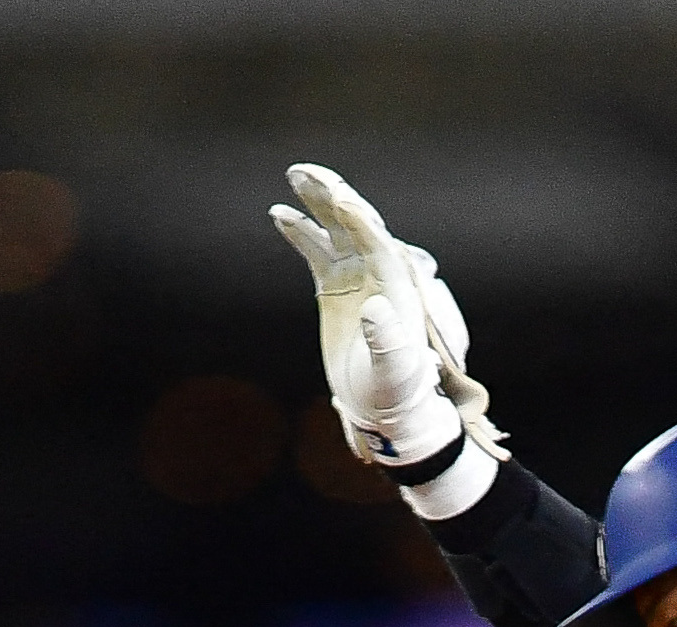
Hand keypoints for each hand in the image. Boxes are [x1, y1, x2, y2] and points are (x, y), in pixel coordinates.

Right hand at [268, 163, 483, 477]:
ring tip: (295, 176)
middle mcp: (377, 272)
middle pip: (355, 223)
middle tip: (308, 173)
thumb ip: (387, 339)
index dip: (359, 221)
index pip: (377, 242)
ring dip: (316, 203)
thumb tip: (374, 308)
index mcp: (396, 285)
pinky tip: (280, 214)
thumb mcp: (394, 367)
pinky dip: (300, 232)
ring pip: (334, 229)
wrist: (386, 403)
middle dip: (334, 196)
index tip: (340, 200)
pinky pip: (316, 250)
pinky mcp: (335, 286)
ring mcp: (355, 276)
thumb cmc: (397, 387)